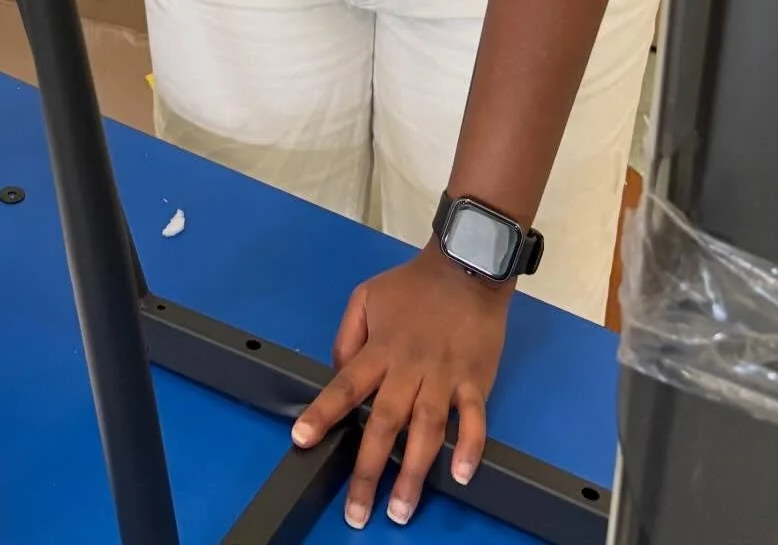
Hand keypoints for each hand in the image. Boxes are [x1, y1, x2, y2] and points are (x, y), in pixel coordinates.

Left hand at [291, 243, 509, 528]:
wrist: (467, 267)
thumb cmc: (414, 286)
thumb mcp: (366, 297)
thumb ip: (348, 336)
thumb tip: (339, 372)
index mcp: (380, 349)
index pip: (345, 385)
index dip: (322, 413)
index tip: (302, 440)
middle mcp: (409, 368)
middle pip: (385, 422)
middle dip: (369, 470)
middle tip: (357, 511)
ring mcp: (444, 377)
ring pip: (426, 430)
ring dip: (414, 473)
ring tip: (400, 510)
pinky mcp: (475, 381)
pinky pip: (474, 419)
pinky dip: (469, 446)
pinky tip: (461, 474)